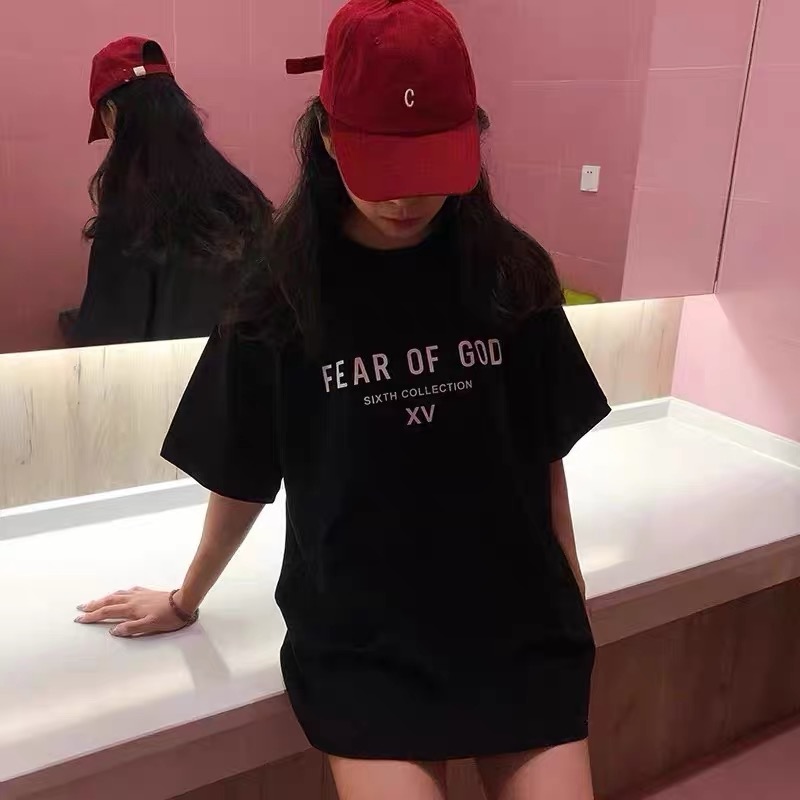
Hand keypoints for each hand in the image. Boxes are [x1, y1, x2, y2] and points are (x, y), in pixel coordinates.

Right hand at [75, 587, 194, 637]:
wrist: (183, 602)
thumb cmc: (168, 617)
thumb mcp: (150, 626)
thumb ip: (131, 628)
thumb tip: (113, 630)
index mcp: (131, 609)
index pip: (107, 612)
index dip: (92, 616)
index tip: (80, 618)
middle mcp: (132, 600)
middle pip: (108, 601)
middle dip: (93, 605)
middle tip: (80, 608)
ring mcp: (139, 594)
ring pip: (117, 594)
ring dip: (104, 598)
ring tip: (95, 601)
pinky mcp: (147, 592)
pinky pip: (129, 590)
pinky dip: (120, 592)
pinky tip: (120, 593)